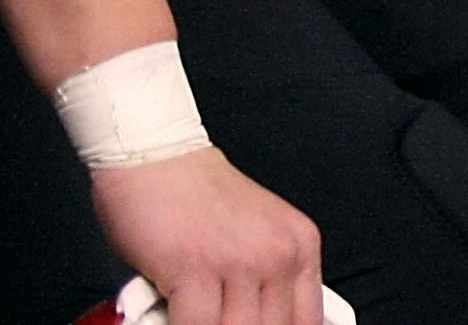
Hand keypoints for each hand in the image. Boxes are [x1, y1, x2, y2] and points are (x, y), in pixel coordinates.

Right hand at [91, 150, 324, 324]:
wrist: (159, 159)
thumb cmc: (198, 200)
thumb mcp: (255, 238)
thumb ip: (266, 283)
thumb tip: (267, 321)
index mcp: (301, 247)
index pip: (307, 321)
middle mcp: (279, 254)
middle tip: (221, 321)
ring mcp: (240, 262)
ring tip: (195, 315)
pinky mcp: (196, 269)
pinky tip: (170, 320)